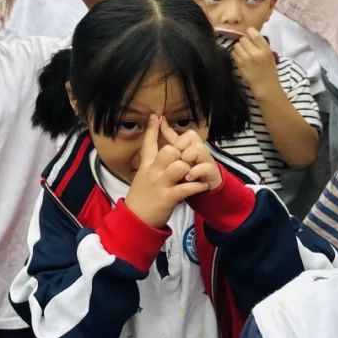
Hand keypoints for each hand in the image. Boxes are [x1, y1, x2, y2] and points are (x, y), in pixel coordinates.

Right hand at [124, 114, 208, 228]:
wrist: (135, 220)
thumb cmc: (140, 199)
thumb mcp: (141, 178)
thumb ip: (151, 167)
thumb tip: (159, 157)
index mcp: (146, 166)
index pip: (149, 144)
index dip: (153, 129)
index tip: (156, 116)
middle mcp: (153, 172)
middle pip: (170, 151)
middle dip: (181, 153)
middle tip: (188, 160)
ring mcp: (161, 184)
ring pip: (180, 165)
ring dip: (190, 169)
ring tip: (194, 174)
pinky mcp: (168, 197)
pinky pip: (188, 187)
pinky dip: (198, 186)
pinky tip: (202, 186)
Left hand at [231, 28, 278, 96]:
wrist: (266, 86)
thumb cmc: (269, 70)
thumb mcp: (269, 55)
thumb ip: (261, 45)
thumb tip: (251, 34)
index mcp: (265, 49)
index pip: (253, 33)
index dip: (249, 32)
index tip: (249, 34)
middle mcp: (255, 52)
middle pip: (243, 39)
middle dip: (244, 41)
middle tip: (246, 46)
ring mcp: (246, 59)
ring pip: (236, 45)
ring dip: (239, 47)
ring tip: (243, 52)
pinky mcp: (239, 65)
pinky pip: (233, 54)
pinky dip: (235, 54)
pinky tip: (240, 58)